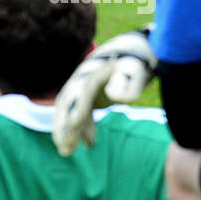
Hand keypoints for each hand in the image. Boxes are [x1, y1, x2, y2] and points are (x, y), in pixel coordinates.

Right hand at [52, 29, 157, 157]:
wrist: (135, 48)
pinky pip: (82, 112)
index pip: (80, 90)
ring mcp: (85, 87)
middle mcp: (83, 78)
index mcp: (92, 71)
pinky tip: (89, 143)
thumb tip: (117, 97)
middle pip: (68, 102)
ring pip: (71, 110)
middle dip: (64, 125)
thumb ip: (128, 81)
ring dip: (68, 130)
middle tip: (63, 148)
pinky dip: (82, 127)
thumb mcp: (136, 69)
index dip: (77, 106)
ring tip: (66, 151)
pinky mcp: (90, 94)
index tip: (74, 124)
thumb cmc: (137, 59)